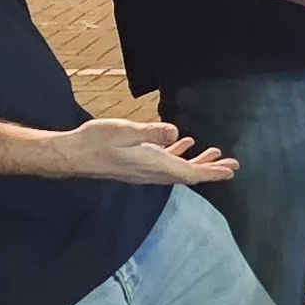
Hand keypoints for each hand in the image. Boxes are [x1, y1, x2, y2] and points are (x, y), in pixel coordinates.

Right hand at [55, 118, 238, 184]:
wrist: (72, 154)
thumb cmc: (95, 141)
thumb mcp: (124, 131)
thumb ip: (151, 132)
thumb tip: (177, 133)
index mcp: (153, 164)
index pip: (189, 173)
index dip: (211, 173)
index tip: (230, 171)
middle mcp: (152, 171)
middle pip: (188, 173)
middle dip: (211, 169)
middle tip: (232, 165)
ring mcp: (144, 169)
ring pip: (177, 168)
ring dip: (197, 162)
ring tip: (214, 155)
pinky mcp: (137, 163)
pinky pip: (164, 162)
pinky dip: (178, 154)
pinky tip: (184, 144)